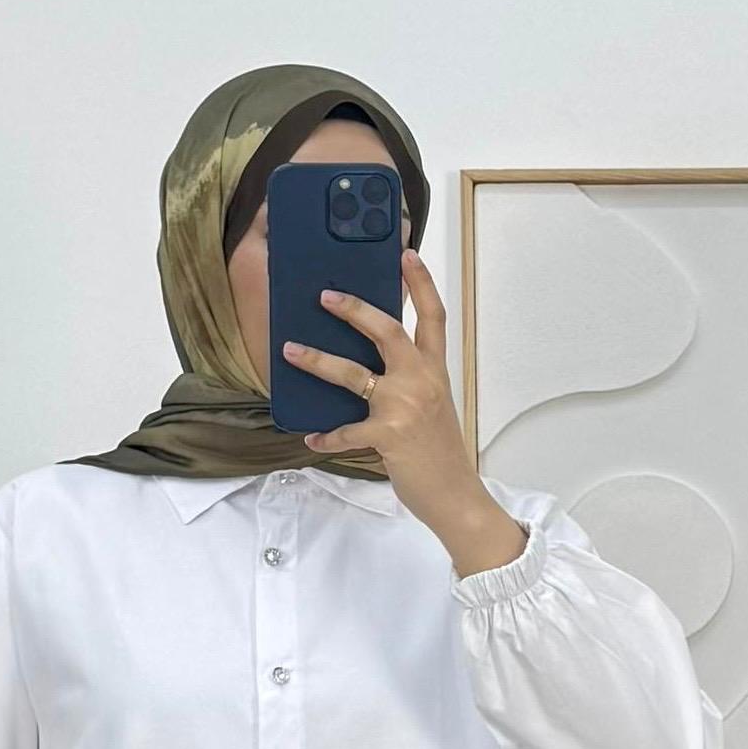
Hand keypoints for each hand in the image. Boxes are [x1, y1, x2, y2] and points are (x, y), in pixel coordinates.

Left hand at [278, 248, 526, 578]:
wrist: (455, 494)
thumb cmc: (440, 451)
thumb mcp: (432, 406)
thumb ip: (410, 380)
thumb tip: (373, 365)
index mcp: (435, 370)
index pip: (432, 316)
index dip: (420, 283)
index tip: (406, 254)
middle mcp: (422, 381)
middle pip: (387, 330)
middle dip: (354, 309)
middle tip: (325, 294)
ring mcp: (404, 407)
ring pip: (354, 373)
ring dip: (318, 360)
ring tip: (291, 350)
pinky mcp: (388, 436)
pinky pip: (346, 431)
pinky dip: (327, 436)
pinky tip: (311, 438)